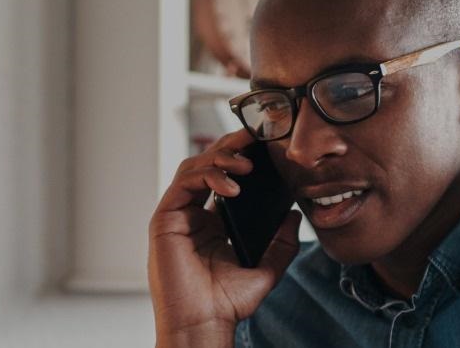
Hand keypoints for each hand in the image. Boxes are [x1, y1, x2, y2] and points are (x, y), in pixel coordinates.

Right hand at [148, 129, 301, 346]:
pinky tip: (233, 185)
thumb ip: (282, 243)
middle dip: (232, 146)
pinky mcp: (164, 219)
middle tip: (255, 136)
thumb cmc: (227, 303)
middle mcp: (193, 214)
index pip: (225, 177)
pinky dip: (208, 176)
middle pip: (208, 164)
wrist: (203, 324)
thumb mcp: (266, 269)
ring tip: (247, 163)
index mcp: (213, 223)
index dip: (241, 157)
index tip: (265, 145)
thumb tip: (295, 215)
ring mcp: (177, 215)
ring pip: (194, 167)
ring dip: (221, 158)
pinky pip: (184, 183)